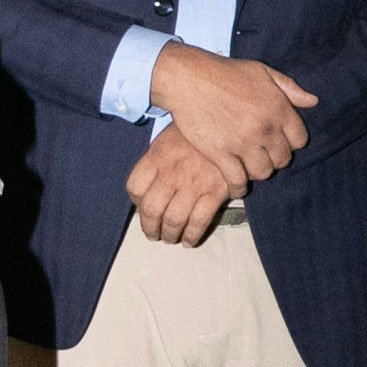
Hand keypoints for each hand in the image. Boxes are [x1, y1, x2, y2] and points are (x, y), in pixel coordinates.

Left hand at [125, 125, 232, 243]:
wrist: (231, 125)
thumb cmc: (197, 133)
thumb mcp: (170, 137)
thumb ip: (156, 160)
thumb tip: (147, 188)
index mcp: (157, 157)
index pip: (134, 187)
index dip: (135, 203)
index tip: (142, 208)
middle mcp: (171, 173)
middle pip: (151, 210)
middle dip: (150, 228)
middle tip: (154, 234)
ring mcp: (193, 184)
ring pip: (173, 220)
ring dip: (170, 235)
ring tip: (171, 238)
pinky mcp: (215, 193)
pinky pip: (199, 222)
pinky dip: (192, 236)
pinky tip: (190, 240)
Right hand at [149, 46, 315, 186]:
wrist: (188, 79)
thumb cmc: (226, 73)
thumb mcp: (262, 72)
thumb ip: (289, 88)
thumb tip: (313, 101)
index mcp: (278, 108)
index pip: (300, 140)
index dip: (291, 142)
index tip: (279, 140)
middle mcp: (264, 128)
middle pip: (283, 159)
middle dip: (275, 158)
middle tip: (263, 154)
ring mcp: (242, 143)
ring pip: (263, 172)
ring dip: (258, 171)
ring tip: (250, 165)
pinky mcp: (220, 154)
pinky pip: (238, 181)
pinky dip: (238, 188)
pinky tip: (236, 186)